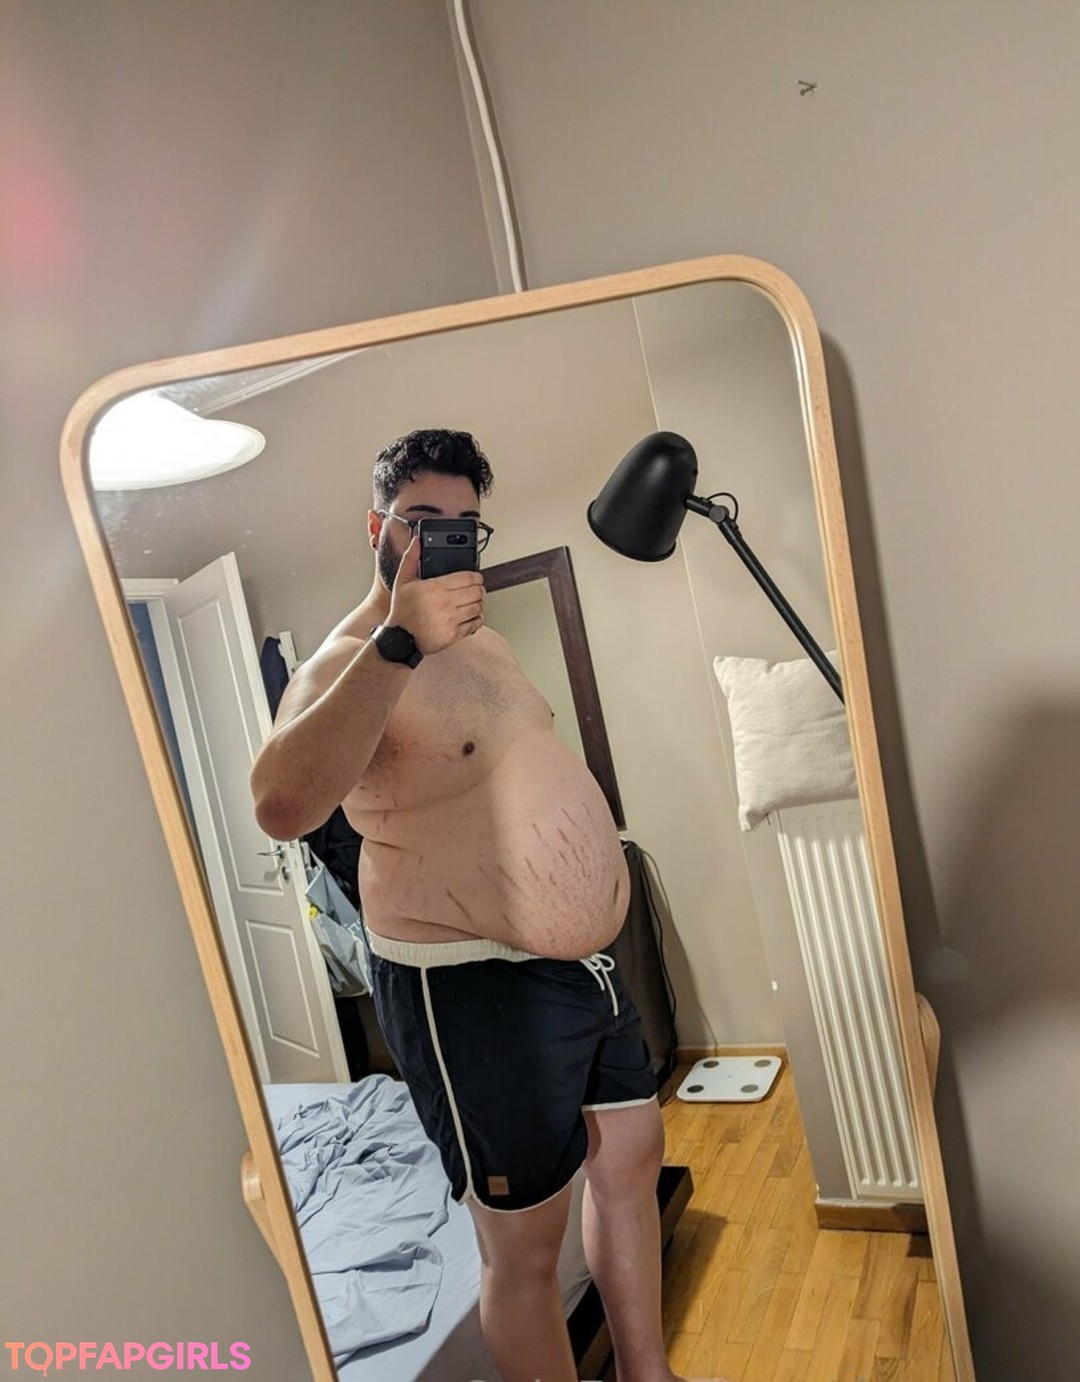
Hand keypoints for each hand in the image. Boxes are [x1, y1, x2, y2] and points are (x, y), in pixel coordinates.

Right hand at [387, 535, 484, 653]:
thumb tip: (417, 540)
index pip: (468, 577)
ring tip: (472, 602)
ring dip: (478, 603)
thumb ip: (411, 558)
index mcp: (435, 588)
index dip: (476, 576)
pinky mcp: (453, 635)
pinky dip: (477, 620)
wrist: (398, 639)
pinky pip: (474, 624)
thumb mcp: (402, 581)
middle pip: (476, 591)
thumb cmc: (402, 610)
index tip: (475, 577)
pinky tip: (470, 616)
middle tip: (475, 589)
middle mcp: (445, 604)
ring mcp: (450, 620)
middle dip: (479, 589)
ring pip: (478, 607)